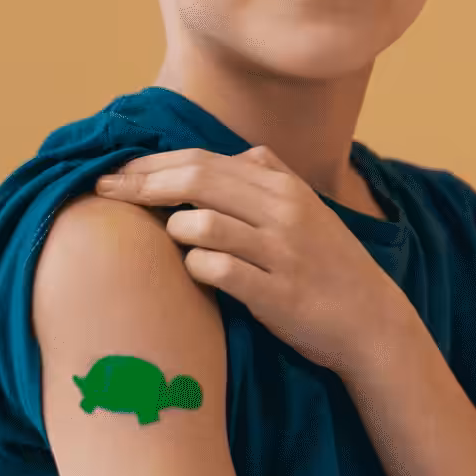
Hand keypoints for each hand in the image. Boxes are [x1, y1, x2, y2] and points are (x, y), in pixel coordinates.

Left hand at [94, 145, 411, 377]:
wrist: (371, 320)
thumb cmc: (329, 265)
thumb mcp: (308, 209)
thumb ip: (271, 177)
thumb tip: (232, 155)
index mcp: (284, 187)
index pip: (204, 159)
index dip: (153, 163)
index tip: (115, 172)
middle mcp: (283, 211)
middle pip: (197, 181)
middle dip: (141, 185)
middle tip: (104, 193)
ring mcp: (281, 252)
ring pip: (202, 224)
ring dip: (173, 231)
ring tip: (169, 241)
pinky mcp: (276, 293)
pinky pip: (217, 271)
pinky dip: (195, 267)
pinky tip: (194, 271)